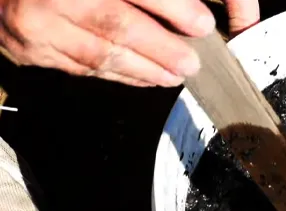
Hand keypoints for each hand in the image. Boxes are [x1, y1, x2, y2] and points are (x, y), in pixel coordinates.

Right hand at [0, 0, 217, 86]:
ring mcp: (37, 26)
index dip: (172, 7)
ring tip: (175, 76)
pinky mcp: (31, 50)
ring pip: (101, 54)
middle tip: (192, 63)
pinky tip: (143, 77)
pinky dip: (119, 75)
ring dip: (146, 70)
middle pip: (118, 25)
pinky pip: (83, 68)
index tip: (202, 24)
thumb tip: (183, 9)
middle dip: (163, 49)